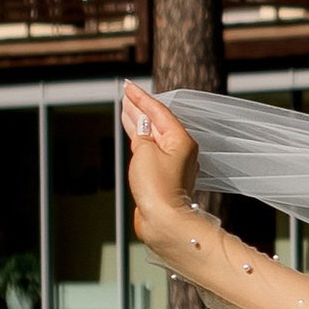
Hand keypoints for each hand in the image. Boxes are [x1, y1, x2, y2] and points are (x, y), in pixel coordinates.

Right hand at [121, 85, 200, 245]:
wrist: (162, 220)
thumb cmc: (157, 187)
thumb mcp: (144, 152)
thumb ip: (142, 135)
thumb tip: (142, 128)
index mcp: (181, 140)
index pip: (159, 112)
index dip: (142, 98)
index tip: (128, 87)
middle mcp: (180, 150)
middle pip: (157, 122)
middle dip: (140, 108)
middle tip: (126, 95)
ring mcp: (172, 163)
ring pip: (154, 135)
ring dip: (139, 122)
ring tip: (127, 109)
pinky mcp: (163, 176)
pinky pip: (152, 149)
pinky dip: (141, 139)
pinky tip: (134, 134)